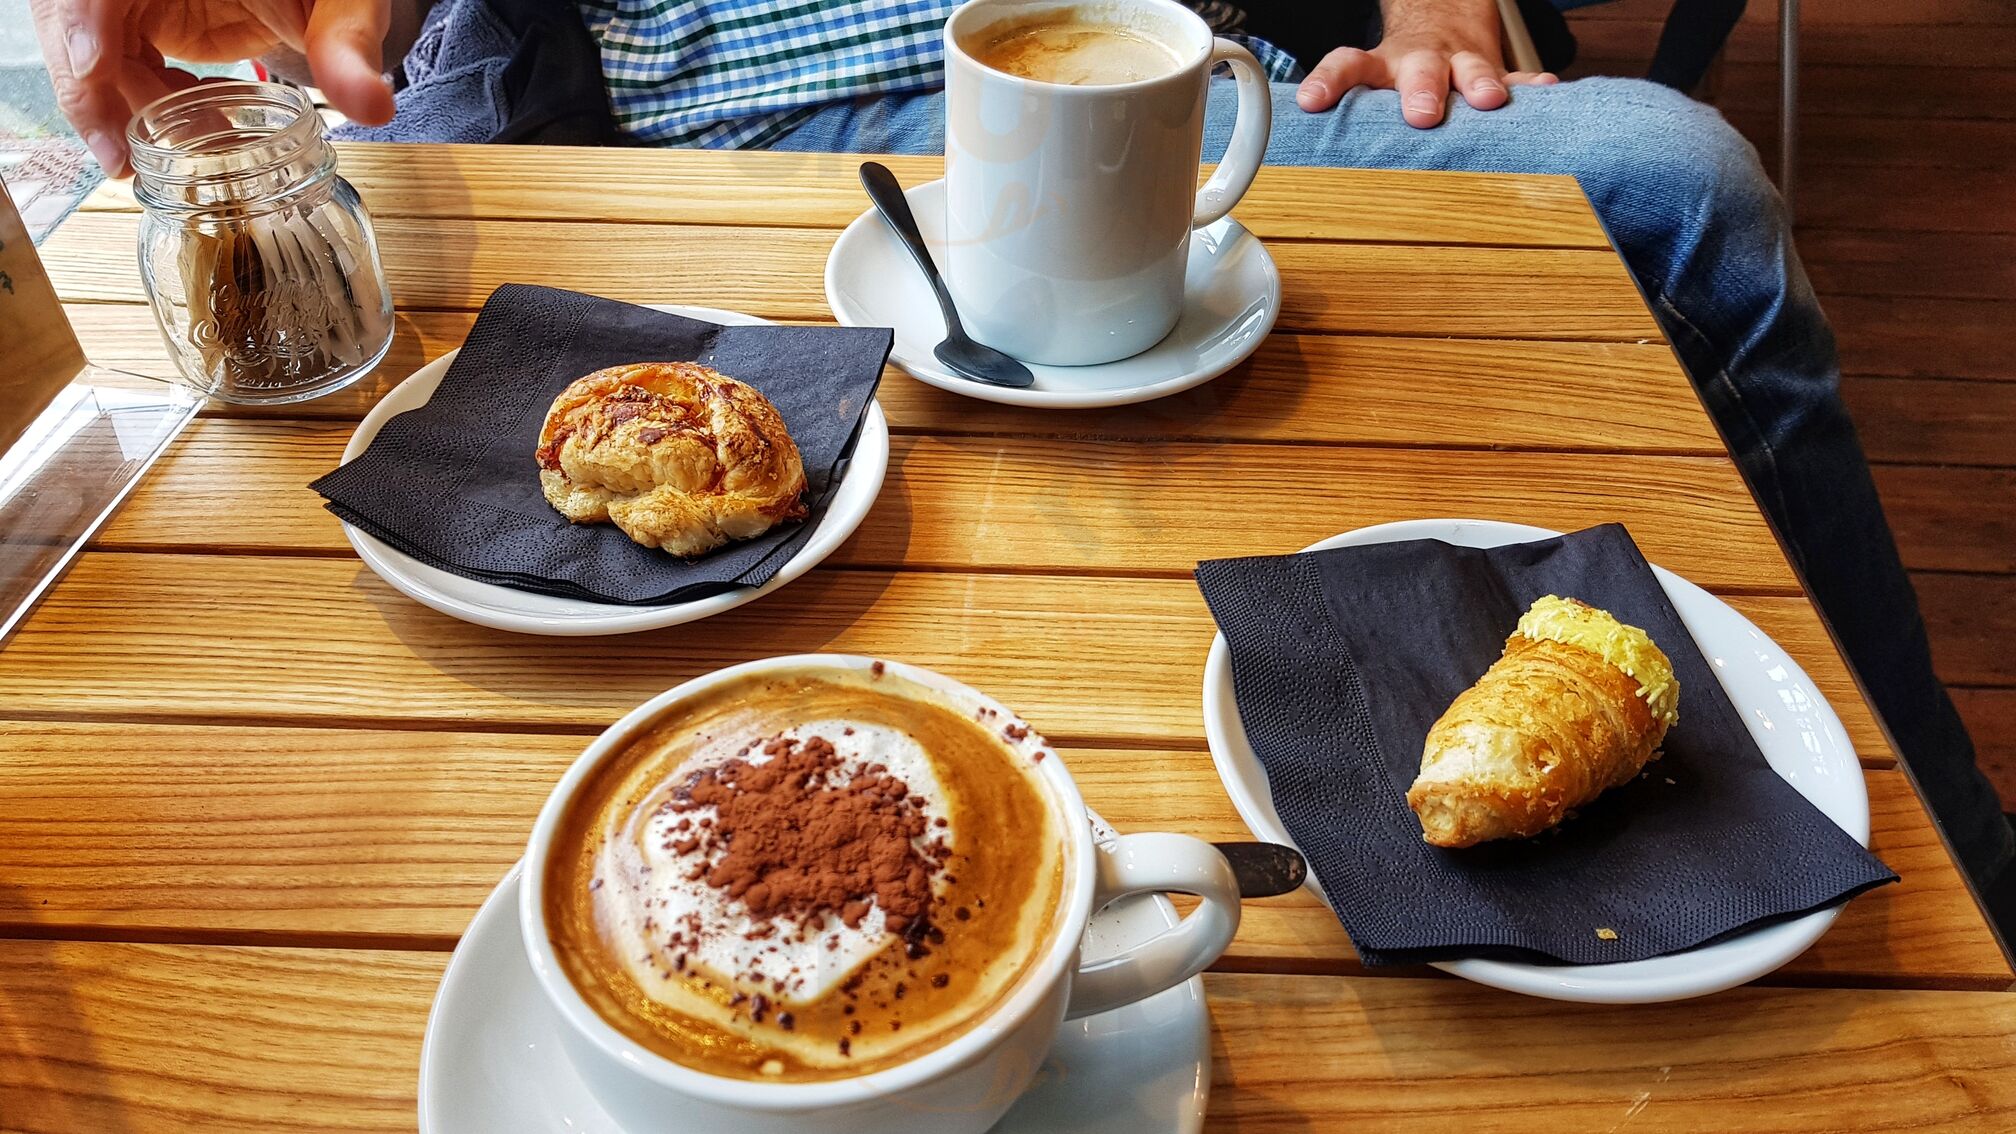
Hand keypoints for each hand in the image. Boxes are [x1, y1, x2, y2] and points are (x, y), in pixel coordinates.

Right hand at [28, 0, 395, 175]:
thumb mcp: (345, 3)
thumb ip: (348, 47)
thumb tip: (372, 107)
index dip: (84, 17)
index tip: (94, 66)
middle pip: (72, 16)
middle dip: (90, 88)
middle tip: (124, 161)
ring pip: (85, 43)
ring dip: (118, 103)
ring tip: (172, 155)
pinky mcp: (144, 15)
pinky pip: (113, 56)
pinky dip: (141, 101)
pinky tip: (188, 131)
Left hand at [1294, 0, 1556, 128]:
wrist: (1440, 26)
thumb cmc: (1398, 81)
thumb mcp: (1371, 92)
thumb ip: (1351, 126)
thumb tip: (1310, 182)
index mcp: (1379, 67)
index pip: (1348, 65)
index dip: (1329, 82)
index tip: (1311, 101)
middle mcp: (1417, 62)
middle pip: (1417, 69)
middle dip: (1421, 91)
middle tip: (1422, 116)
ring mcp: (1458, 63)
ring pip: (1469, 67)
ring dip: (1478, 83)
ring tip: (1489, 100)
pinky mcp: (1492, 69)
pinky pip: (1513, 75)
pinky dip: (1528, 86)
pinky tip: (1543, 89)